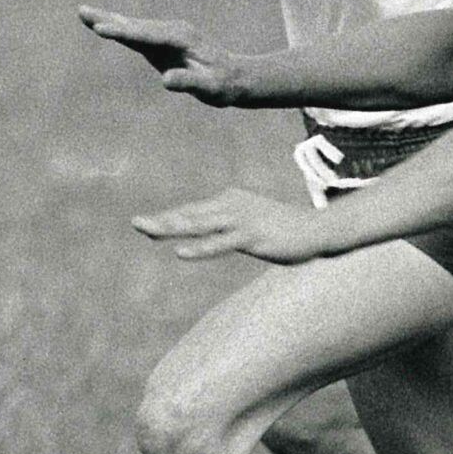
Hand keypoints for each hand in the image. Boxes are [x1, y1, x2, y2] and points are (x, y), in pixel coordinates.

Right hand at [78, 6, 244, 104]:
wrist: (235, 77)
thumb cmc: (223, 85)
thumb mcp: (209, 88)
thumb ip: (189, 82)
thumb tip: (166, 80)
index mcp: (181, 39)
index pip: (147, 35)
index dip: (124, 32)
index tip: (103, 29)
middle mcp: (172, 31)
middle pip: (136, 25)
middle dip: (109, 20)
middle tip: (83, 12)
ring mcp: (166, 34)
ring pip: (133, 25)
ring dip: (108, 19)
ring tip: (82, 12)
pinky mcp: (162, 41)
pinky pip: (136, 33)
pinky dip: (117, 27)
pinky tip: (101, 23)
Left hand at [133, 188, 333, 262]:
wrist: (317, 230)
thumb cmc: (284, 229)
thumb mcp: (251, 224)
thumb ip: (229, 227)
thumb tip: (210, 234)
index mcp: (231, 201)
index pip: (193, 211)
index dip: (169, 218)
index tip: (145, 225)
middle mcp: (232, 205)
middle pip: (190, 215)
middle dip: (162, 220)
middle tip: (135, 223)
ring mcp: (242, 220)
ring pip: (200, 225)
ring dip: (172, 228)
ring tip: (148, 231)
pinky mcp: (253, 237)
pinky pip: (221, 244)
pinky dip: (199, 248)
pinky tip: (180, 252)